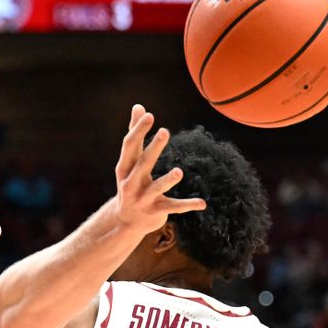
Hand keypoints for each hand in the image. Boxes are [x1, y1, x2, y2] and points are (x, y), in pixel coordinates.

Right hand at [113, 104, 205, 233]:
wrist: (125, 221)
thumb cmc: (130, 182)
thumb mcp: (130, 161)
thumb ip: (135, 134)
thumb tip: (138, 106)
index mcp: (125, 167)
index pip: (129, 146)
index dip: (138, 131)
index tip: (149, 115)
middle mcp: (131, 183)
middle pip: (142, 164)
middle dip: (153, 149)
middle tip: (165, 131)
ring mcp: (143, 198)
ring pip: (157, 188)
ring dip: (167, 181)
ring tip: (179, 172)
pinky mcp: (156, 211)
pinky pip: (173, 207)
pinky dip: (187, 205)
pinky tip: (202, 203)